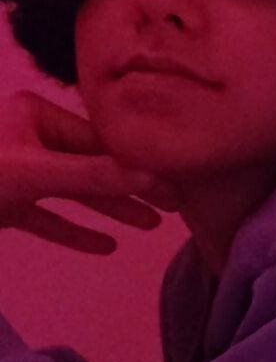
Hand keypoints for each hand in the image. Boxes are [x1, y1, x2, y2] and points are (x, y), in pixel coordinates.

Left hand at [0, 90, 182, 254]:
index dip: (137, 164)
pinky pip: (49, 217)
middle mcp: (31, 138)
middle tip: (173, 205)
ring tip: (150, 224)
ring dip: (112, 209)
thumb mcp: (35, 171)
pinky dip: (75, 232)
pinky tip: (105, 246)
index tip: (173, 183)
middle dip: (131, 189)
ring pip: (75, 192)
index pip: (100, 142)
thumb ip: (91, 175)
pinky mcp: (7, 204)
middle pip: (93, 167)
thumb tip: (151, 178)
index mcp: (37, 116)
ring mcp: (20, 172)